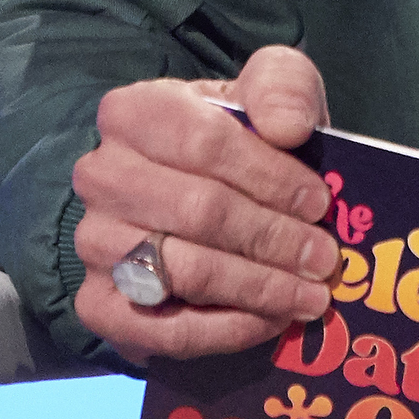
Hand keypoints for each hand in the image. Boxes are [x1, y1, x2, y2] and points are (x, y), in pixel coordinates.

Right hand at [70, 45, 338, 363]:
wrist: (191, 197)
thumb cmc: (238, 140)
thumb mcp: (266, 92)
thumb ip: (283, 87)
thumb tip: (289, 127)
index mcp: (134, 112)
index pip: (205, 143)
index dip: (269, 176)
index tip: (319, 203)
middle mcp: (101, 176)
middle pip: (199, 211)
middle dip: (273, 238)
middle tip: (323, 260)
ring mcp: (94, 243)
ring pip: (186, 272)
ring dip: (259, 287)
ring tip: (310, 295)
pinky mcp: (99, 305)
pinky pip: (166, 330)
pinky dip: (228, 331)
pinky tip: (272, 321)